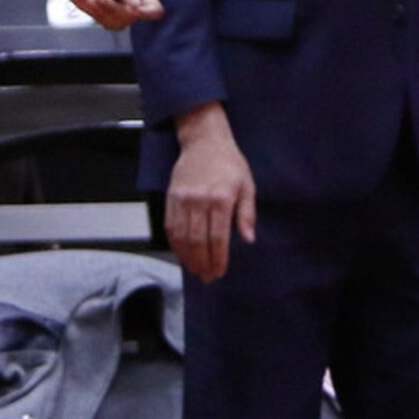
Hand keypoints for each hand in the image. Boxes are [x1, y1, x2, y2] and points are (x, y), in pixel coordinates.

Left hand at [51, 0, 162, 29]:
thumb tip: (137, 5)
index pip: (154, 7)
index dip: (147, 11)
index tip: (134, 9)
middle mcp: (132, 0)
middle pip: (135, 17)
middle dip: (115, 9)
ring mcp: (120, 10)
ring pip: (121, 23)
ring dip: (104, 12)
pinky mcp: (108, 17)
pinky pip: (109, 26)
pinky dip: (98, 17)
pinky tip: (92, 4)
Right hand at [167, 108, 256, 282]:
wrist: (204, 141)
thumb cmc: (229, 163)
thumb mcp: (247, 185)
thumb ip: (247, 213)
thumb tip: (249, 238)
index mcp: (221, 199)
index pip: (218, 237)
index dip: (218, 258)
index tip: (219, 272)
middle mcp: (200, 201)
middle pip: (197, 241)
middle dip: (202, 263)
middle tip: (207, 277)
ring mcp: (183, 199)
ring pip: (181, 237)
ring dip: (187, 257)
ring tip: (194, 270)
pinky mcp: (171, 197)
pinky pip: (170, 225)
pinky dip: (174, 243)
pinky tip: (181, 253)